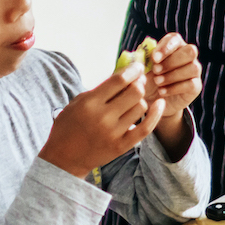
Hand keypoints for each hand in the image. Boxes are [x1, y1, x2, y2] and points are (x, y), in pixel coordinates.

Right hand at [37, 61, 165, 179]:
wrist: (64, 158)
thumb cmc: (69, 125)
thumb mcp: (78, 102)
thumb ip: (101, 88)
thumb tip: (125, 73)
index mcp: (90, 103)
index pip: (119, 80)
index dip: (132, 70)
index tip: (138, 66)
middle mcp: (103, 117)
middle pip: (134, 92)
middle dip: (138, 83)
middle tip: (137, 82)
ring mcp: (114, 133)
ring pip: (141, 107)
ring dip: (140, 100)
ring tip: (132, 100)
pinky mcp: (122, 146)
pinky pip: (146, 127)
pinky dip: (156, 114)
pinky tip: (160, 103)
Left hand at [146, 32, 201, 158]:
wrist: (151, 102)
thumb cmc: (145, 80)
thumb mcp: (139, 70)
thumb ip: (138, 60)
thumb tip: (139, 51)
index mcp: (173, 46)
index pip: (175, 39)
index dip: (166, 47)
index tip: (154, 58)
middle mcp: (187, 56)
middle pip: (190, 51)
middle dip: (172, 61)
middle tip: (156, 71)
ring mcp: (193, 71)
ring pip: (193, 67)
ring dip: (173, 75)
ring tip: (158, 82)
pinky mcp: (195, 86)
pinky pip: (191, 84)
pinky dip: (175, 88)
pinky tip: (162, 92)